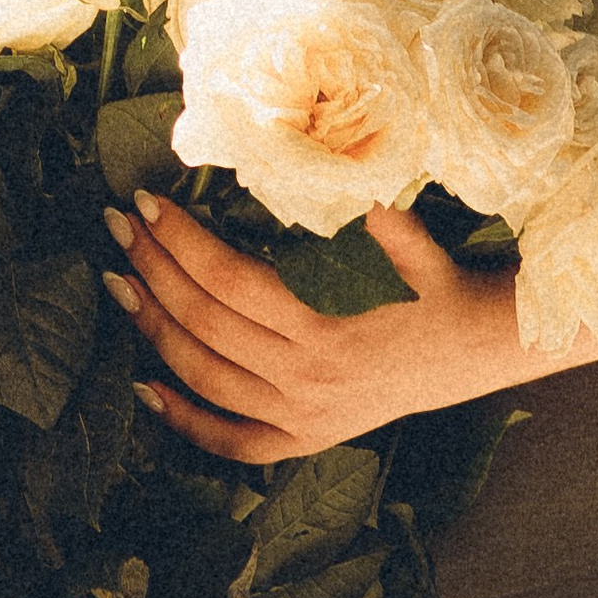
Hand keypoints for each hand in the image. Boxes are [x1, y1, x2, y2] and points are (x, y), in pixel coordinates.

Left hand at [104, 190, 496, 458]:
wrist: (479, 344)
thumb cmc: (435, 276)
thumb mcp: (405, 232)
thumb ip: (355, 201)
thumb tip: (297, 156)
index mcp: (328, 326)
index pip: (230, 280)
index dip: (182, 240)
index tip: (148, 201)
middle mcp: (309, 379)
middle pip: (207, 324)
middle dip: (153, 270)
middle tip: (117, 226)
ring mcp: (305, 417)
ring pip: (207, 378)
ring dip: (152, 330)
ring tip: (118, 282)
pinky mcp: (306, 439)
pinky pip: (232, 442)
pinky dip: (183, 420)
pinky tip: (142, 386)